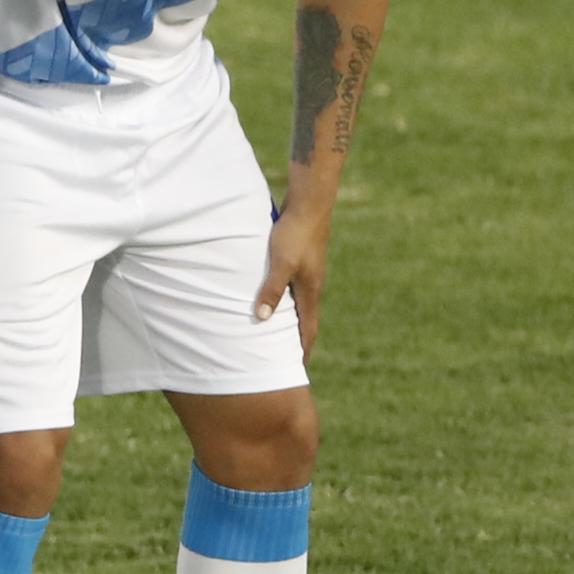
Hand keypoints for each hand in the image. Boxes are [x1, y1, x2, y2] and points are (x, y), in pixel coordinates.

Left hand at [257, 205, 331, 356]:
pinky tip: (273, 300)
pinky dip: (283, 302)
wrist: (309, 204)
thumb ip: (272, 289)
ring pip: (297, 305)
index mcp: (309, 292)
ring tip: (275, 336)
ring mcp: (307, 274)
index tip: (296, 369)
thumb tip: (263, 318)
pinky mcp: (299, 261)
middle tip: (284, 361)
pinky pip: (292, 290)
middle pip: (304, 321)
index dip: (302, 350)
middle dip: (295, 342)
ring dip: (288, 322)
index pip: (307, 330)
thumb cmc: (294, 233)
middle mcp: (311, 286)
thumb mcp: (281, 263)